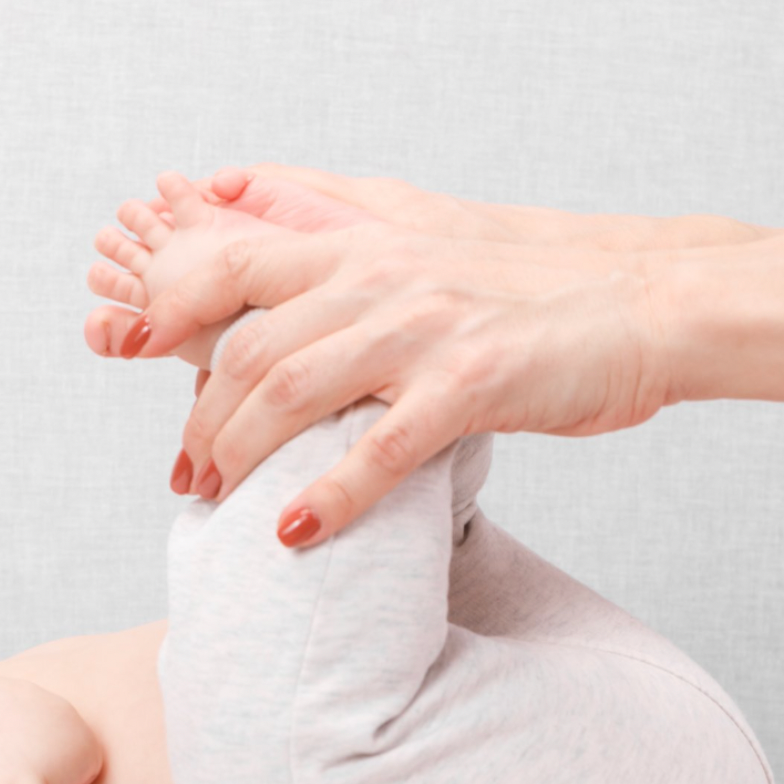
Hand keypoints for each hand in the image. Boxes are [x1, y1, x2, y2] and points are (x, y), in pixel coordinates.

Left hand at [140, 221, 674, 546]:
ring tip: (217, 502)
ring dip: (239, 454)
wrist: (644, 303)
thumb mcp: (431, 265)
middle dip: (200, 419)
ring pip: (291, 392)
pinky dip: (326, 497)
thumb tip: (289, 326)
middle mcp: (379, 278)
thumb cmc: (534, 300)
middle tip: (188, 475)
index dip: (174, 313)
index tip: (138, 356)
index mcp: (363, 250)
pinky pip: (376, 449)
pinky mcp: (470, 383)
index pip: (234, 269)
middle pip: (247, 349)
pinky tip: (294, 533)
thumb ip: (354, 282)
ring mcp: (423, 329)